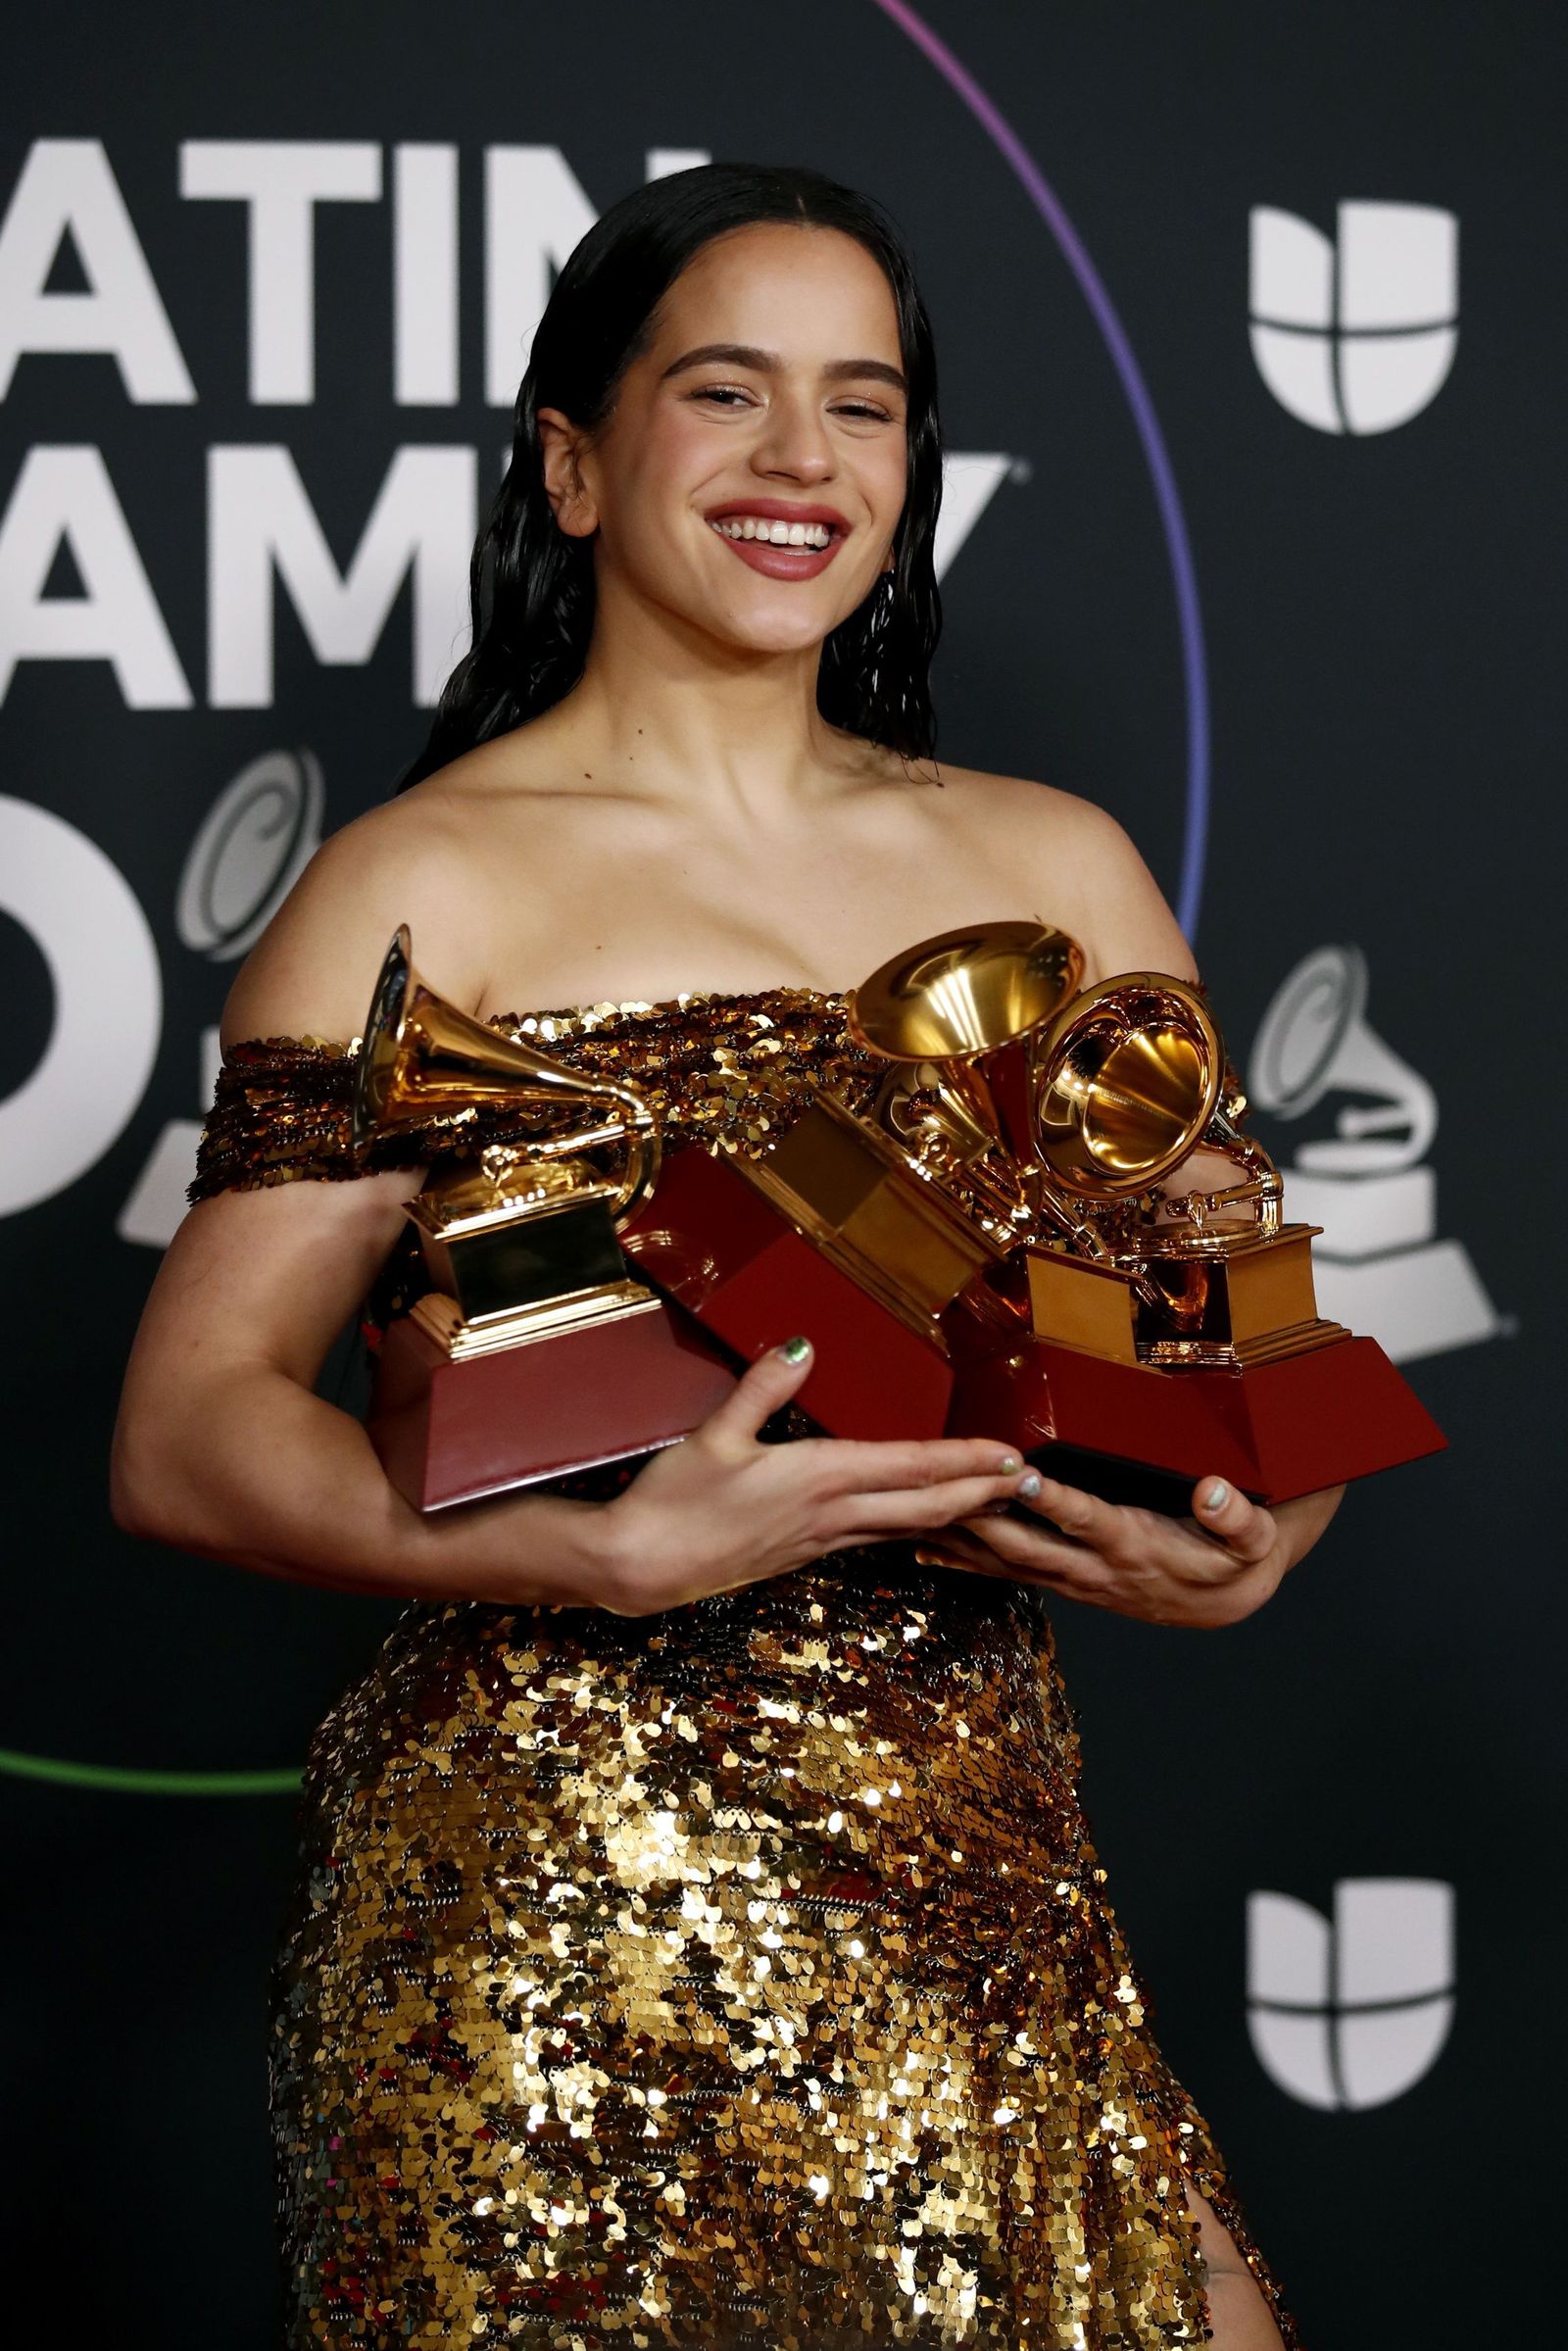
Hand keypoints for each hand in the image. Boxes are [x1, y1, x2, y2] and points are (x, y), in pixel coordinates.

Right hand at [593, 1337, 1036, 1616]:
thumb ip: (762, 1387)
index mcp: (818, 1478)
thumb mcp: (713, 1435)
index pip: (910, 1467)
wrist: (638, 1569)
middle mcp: (831, 1514)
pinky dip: (913, 1529)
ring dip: (957, 1515)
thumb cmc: (672, 1501)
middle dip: (984, 1494)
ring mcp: (820, 1540)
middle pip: (927, 1507)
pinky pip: (875, 1539)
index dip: (967, 1461)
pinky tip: (921, 1525)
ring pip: (907, 1528)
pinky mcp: (803, 1555)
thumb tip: (802, 1342)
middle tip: (1032, 1483)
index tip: (1012, 1454)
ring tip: (995, 1502)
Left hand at [940, 1470, 1288, 1628]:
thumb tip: (1213, 1490)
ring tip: (911, 1518)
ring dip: (960, 1540)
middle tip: (942, 1489)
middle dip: (981, 1518)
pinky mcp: (1062, 1581)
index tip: (1021, 1475)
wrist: (1226, 1600)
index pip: (1087, 1521)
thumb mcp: (1254, 1538)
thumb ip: (1237, 1516)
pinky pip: (1004, 1574)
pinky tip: (924, 1551)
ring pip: (1005, 1562)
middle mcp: (1094, 1568)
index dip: (1053, 1501)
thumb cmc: (1236, 1558)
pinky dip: (963, 1562)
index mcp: (1135, 1547)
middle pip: (1028, 1545)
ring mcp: (1073, 1579)